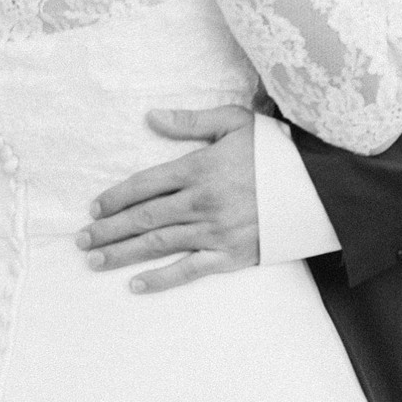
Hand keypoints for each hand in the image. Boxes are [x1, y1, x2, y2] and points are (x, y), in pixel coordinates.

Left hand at [76, 105, 258, 292]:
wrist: (319, 187)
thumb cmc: (276, 150)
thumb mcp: (235, 122)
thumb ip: (191, 122)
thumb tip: (151, 116)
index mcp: (199, 168)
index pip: (145, 184)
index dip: (115, 197)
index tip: (94, 208)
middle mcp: (201, 202)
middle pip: (143, 217)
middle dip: (108, 229)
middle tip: (81, 240)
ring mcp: (215, 232)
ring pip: (158, 244)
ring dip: (123, 254)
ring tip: (94, 261)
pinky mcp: (231, 256)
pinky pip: (189, 270)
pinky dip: (161, 279)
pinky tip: (135, 285)